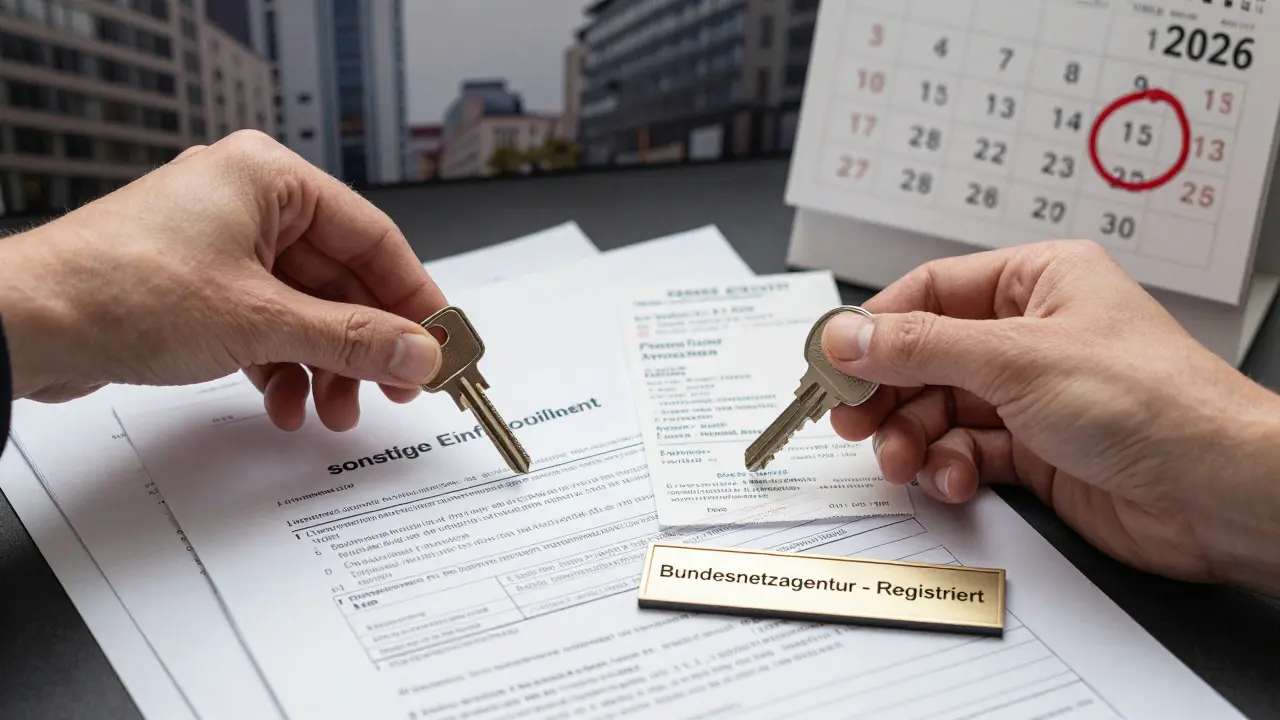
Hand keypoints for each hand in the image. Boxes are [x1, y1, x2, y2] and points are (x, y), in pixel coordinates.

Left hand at [0, 131, 447, 431]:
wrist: (21, 325)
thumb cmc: (120, 290)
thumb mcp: (262, 321)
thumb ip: (354, 339)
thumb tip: (419, 351)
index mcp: (270, 178)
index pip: (374, 238)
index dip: (415, 297)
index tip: (443, 343)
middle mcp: (249, 202)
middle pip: (341, 280)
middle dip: (366, 345)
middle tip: (398, 389)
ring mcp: (221, 245)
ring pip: (305, 309)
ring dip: (325, 365)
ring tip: (334, 412)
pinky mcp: (199, 286)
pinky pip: (266, 324)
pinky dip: (282, 365)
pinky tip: (284, 404)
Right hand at [820, 240, 1279, 595]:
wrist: (1218, 492)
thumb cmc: (1151, 402)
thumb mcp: (1015, 359)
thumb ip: (919, 347)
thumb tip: (847, 334)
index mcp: (1037, 282)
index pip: (930, 292)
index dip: (875, 328)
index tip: (832, 363)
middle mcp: (1031, 335)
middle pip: (926, 356)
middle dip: (889, 392)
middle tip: (852, 420)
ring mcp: (1033, 395)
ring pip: (940, 409)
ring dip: (914, 437)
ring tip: (903, 459)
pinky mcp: (1037, 451)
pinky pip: (967, 451)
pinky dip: (950, 467)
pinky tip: (954, 479)